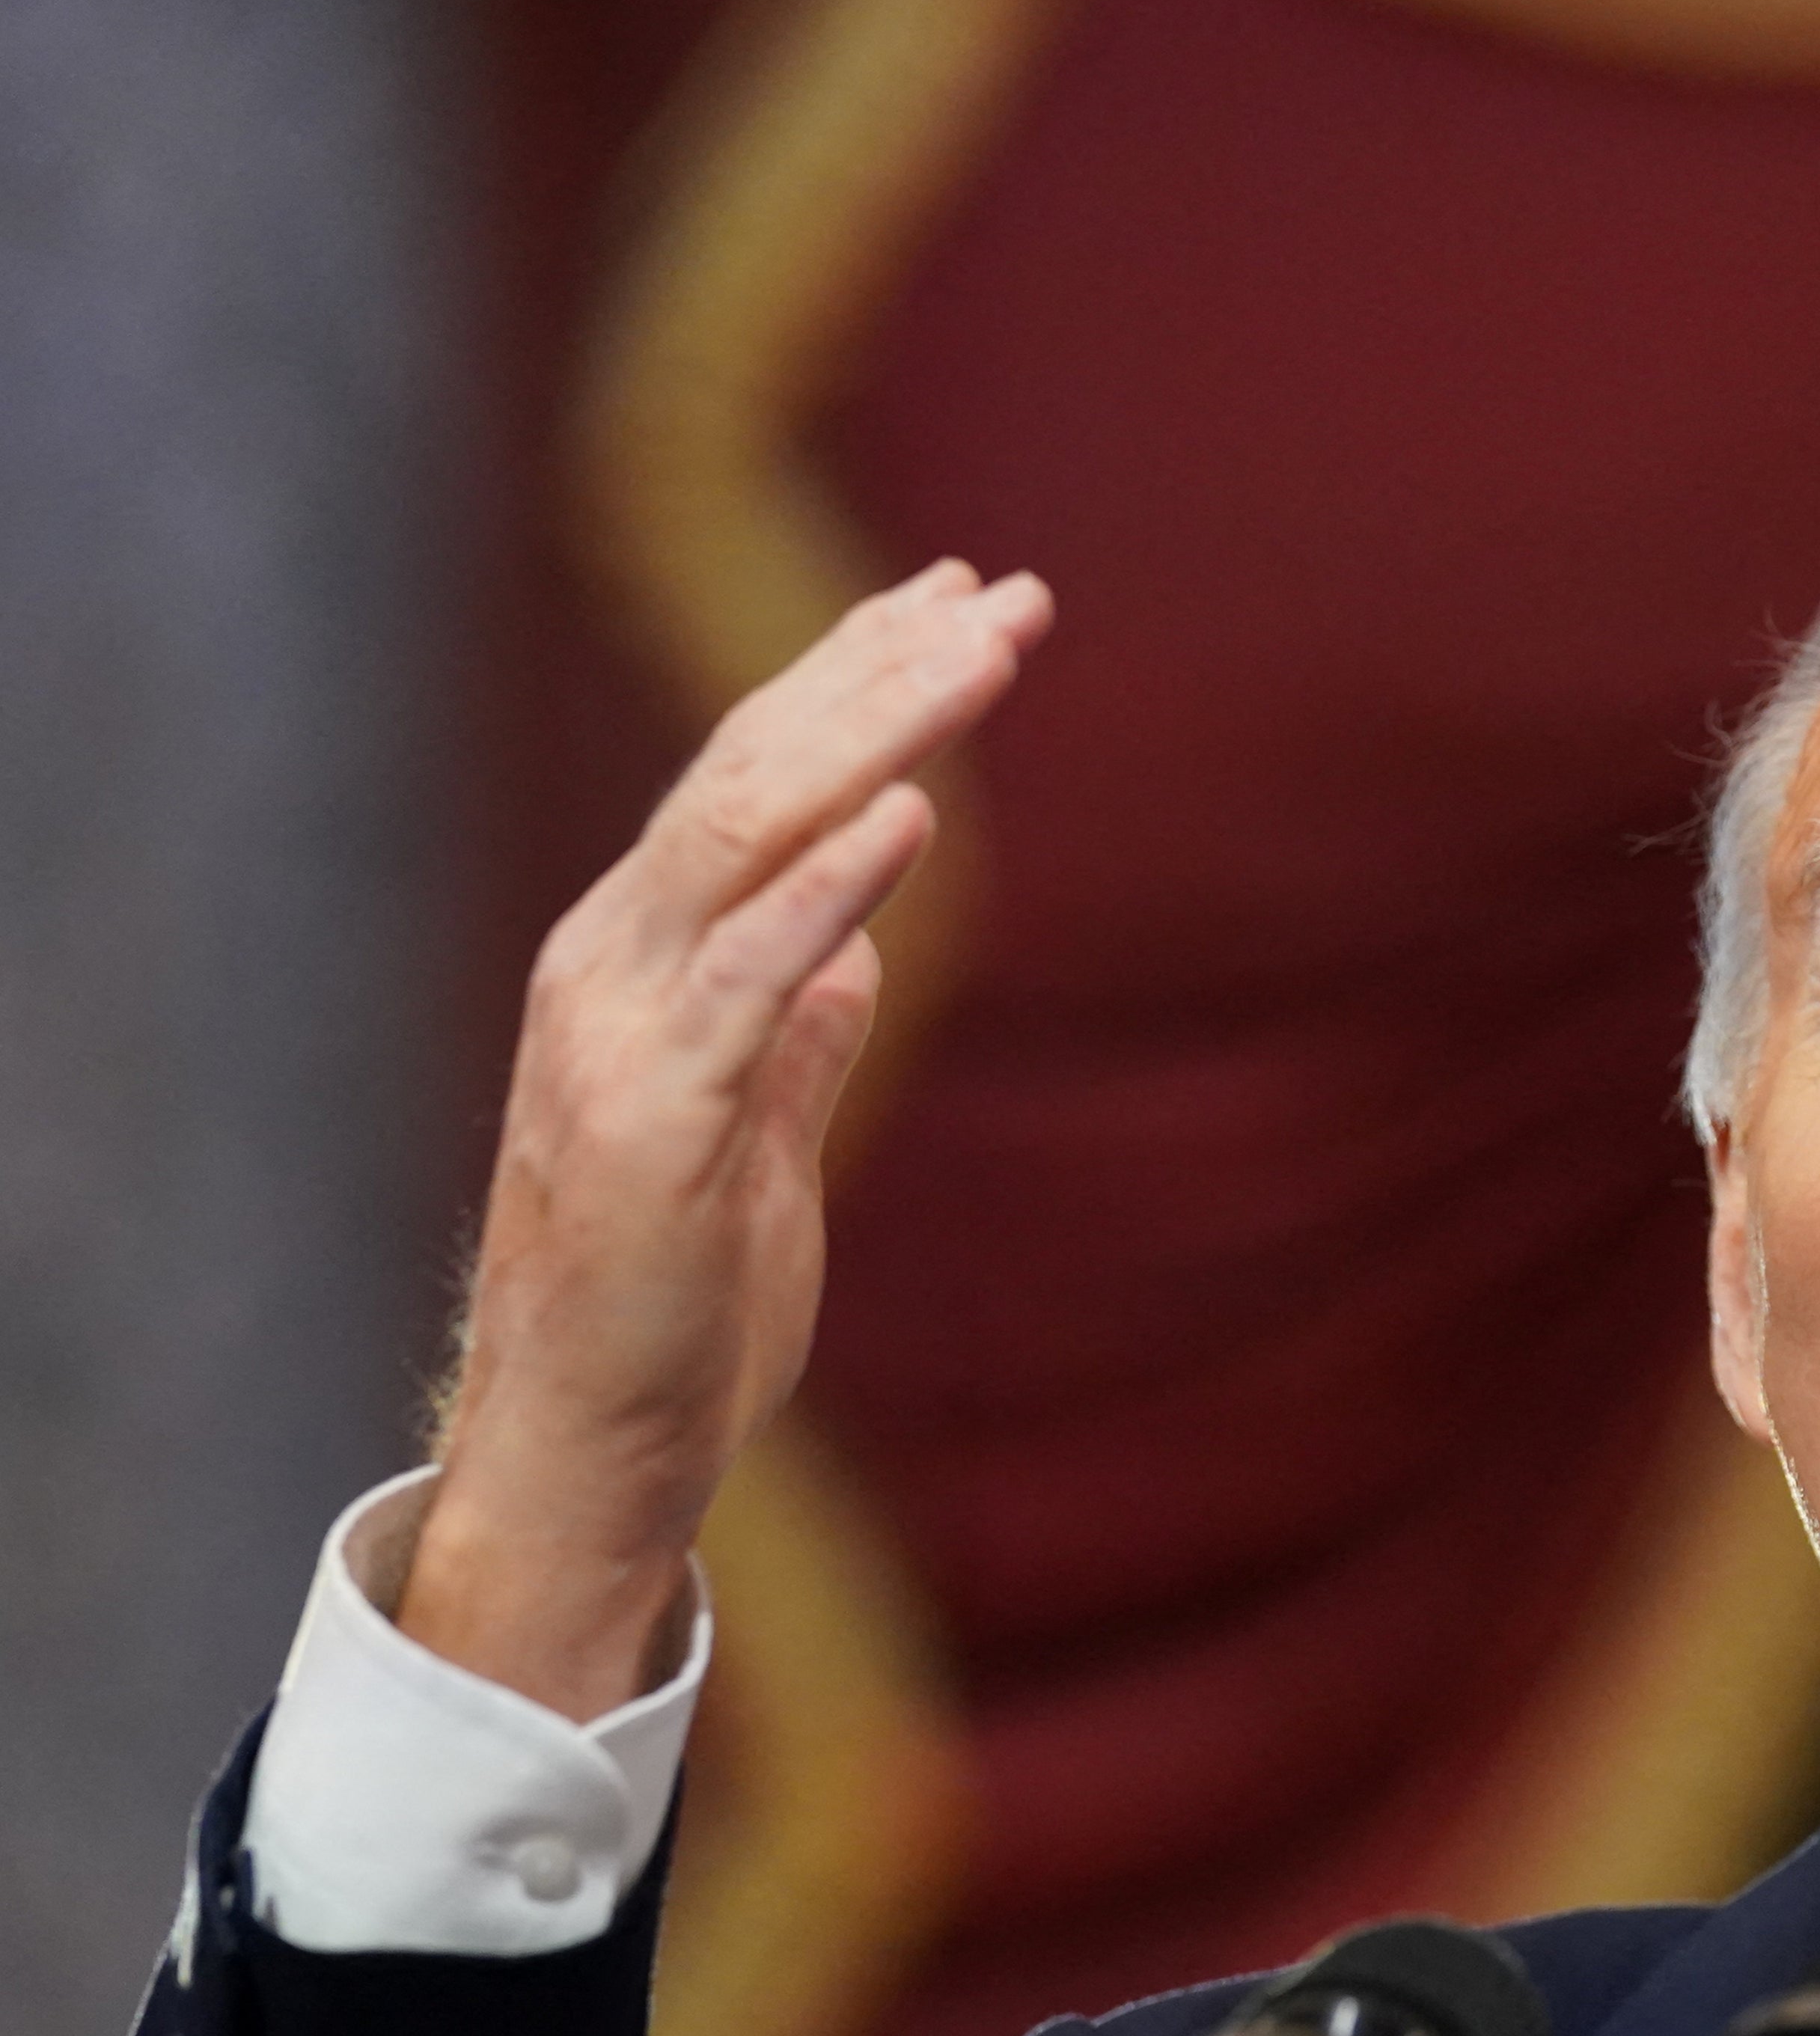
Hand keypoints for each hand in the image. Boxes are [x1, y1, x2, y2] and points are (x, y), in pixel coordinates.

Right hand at [398, 560, 1053, 1717]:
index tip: (958, 600)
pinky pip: (747, 976)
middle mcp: (614, 960)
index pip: (755, 776)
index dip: (857, 680)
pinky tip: (908, 814)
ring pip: (747, 833)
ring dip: (876, 732)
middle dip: (883, 670)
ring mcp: (620, 1031)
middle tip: (1007, 592)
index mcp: (642, 956)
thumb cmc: (674, 1305)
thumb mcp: (756, 1139)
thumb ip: (792, 1037)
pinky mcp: (653, 1120)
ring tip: (981, 651)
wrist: (596, 1442)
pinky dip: (829, 888)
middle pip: (755, 768)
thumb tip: (858, 957)